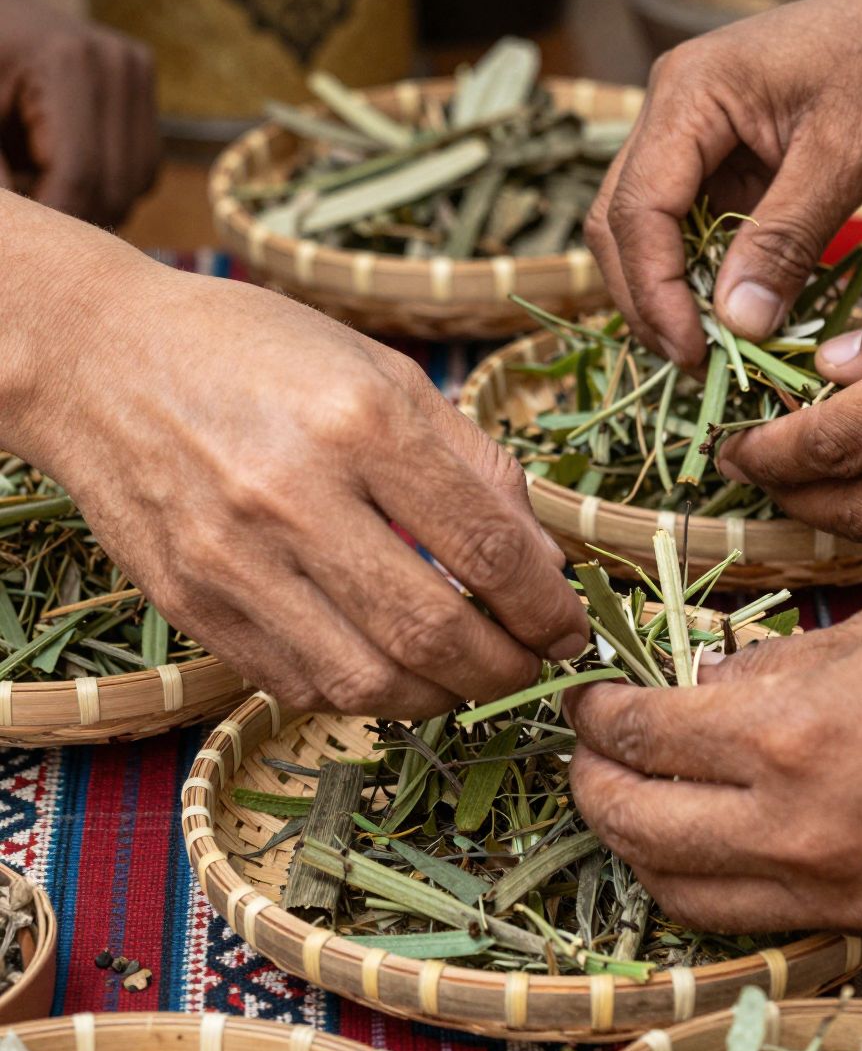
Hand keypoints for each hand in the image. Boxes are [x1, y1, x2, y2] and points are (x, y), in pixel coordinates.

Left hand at [0, 0, 157, 226]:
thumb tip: (14, 244)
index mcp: (70, 65)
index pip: (80, 177)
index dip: (54, 225)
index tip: (30, 249)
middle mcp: (119, 67)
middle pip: (116, 186)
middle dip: (74, 221)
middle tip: (36, 231)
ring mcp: (138, 74)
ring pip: (136, 184)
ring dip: (93, 205)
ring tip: (44, 190)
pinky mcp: (145, 85)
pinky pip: (142, 166)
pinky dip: (108, 185)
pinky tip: (67, 174)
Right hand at [9, 210, 586, 714]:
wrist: (100, 361)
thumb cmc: (255, 353)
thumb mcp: (379, 369)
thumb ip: (470, 460)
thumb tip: (542, 556)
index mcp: (359, 421)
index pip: (487, 548)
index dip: (547, 606)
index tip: (571, 626)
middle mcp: (294, 495)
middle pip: (434, 631)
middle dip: (506, 669)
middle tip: (533, 667)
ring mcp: (233, 560)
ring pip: (368, 681)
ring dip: (441, 697)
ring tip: (467, 677)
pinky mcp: (191, 605)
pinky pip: (298, 685)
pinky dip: (362, 693)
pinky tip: (388, 668)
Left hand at [567, 605, 861, 938]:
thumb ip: (773, 664)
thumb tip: (700, 682)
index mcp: (789, 734)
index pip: (642, 735)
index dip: (596, 715)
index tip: (586, 699)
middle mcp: (792, 827)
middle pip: (635, 823)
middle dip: (590, 784)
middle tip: (587, 754)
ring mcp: (829, 892)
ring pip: (679, 892)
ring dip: (636, 847)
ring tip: (631, 806)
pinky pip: (752, 924)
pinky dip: (707, 891)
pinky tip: (707, 854)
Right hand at [586, 0, 861, 365]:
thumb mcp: (846, 156)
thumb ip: (783, 239)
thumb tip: (736, 323)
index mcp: (689, 92)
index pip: (636, 207)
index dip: (654, 289)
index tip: (694, 351)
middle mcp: (675, 107)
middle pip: (622, 221)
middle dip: (648, 297)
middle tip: (695, 363)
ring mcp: (696, 131)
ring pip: (650, 228)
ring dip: (672, 290)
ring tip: (713, 350)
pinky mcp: (727, 154)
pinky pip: (696, 224)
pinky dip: (708, 272)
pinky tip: (738, 315)